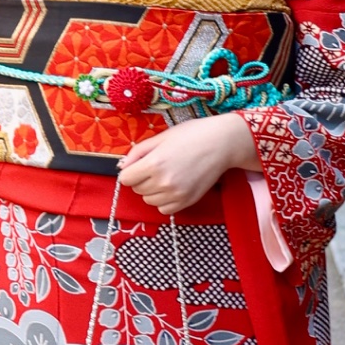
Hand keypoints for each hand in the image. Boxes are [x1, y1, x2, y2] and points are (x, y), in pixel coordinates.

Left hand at [119, 113, 259, 213]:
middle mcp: (163, 182)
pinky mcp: (188, 201)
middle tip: (156, 167)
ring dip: (152, 191)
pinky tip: (173, 187)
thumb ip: (138, 152)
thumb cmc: (192, 135)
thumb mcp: (161, 137)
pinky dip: (164, 201)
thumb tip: (122, 166)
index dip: (130, 171)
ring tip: (166, 176)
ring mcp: (177, 194)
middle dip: (141, 179)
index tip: (139, 165)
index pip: (126, 179)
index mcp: (154, 163)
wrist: (222, 143)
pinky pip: (164, 209)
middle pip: (137, 190)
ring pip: (149, 201)